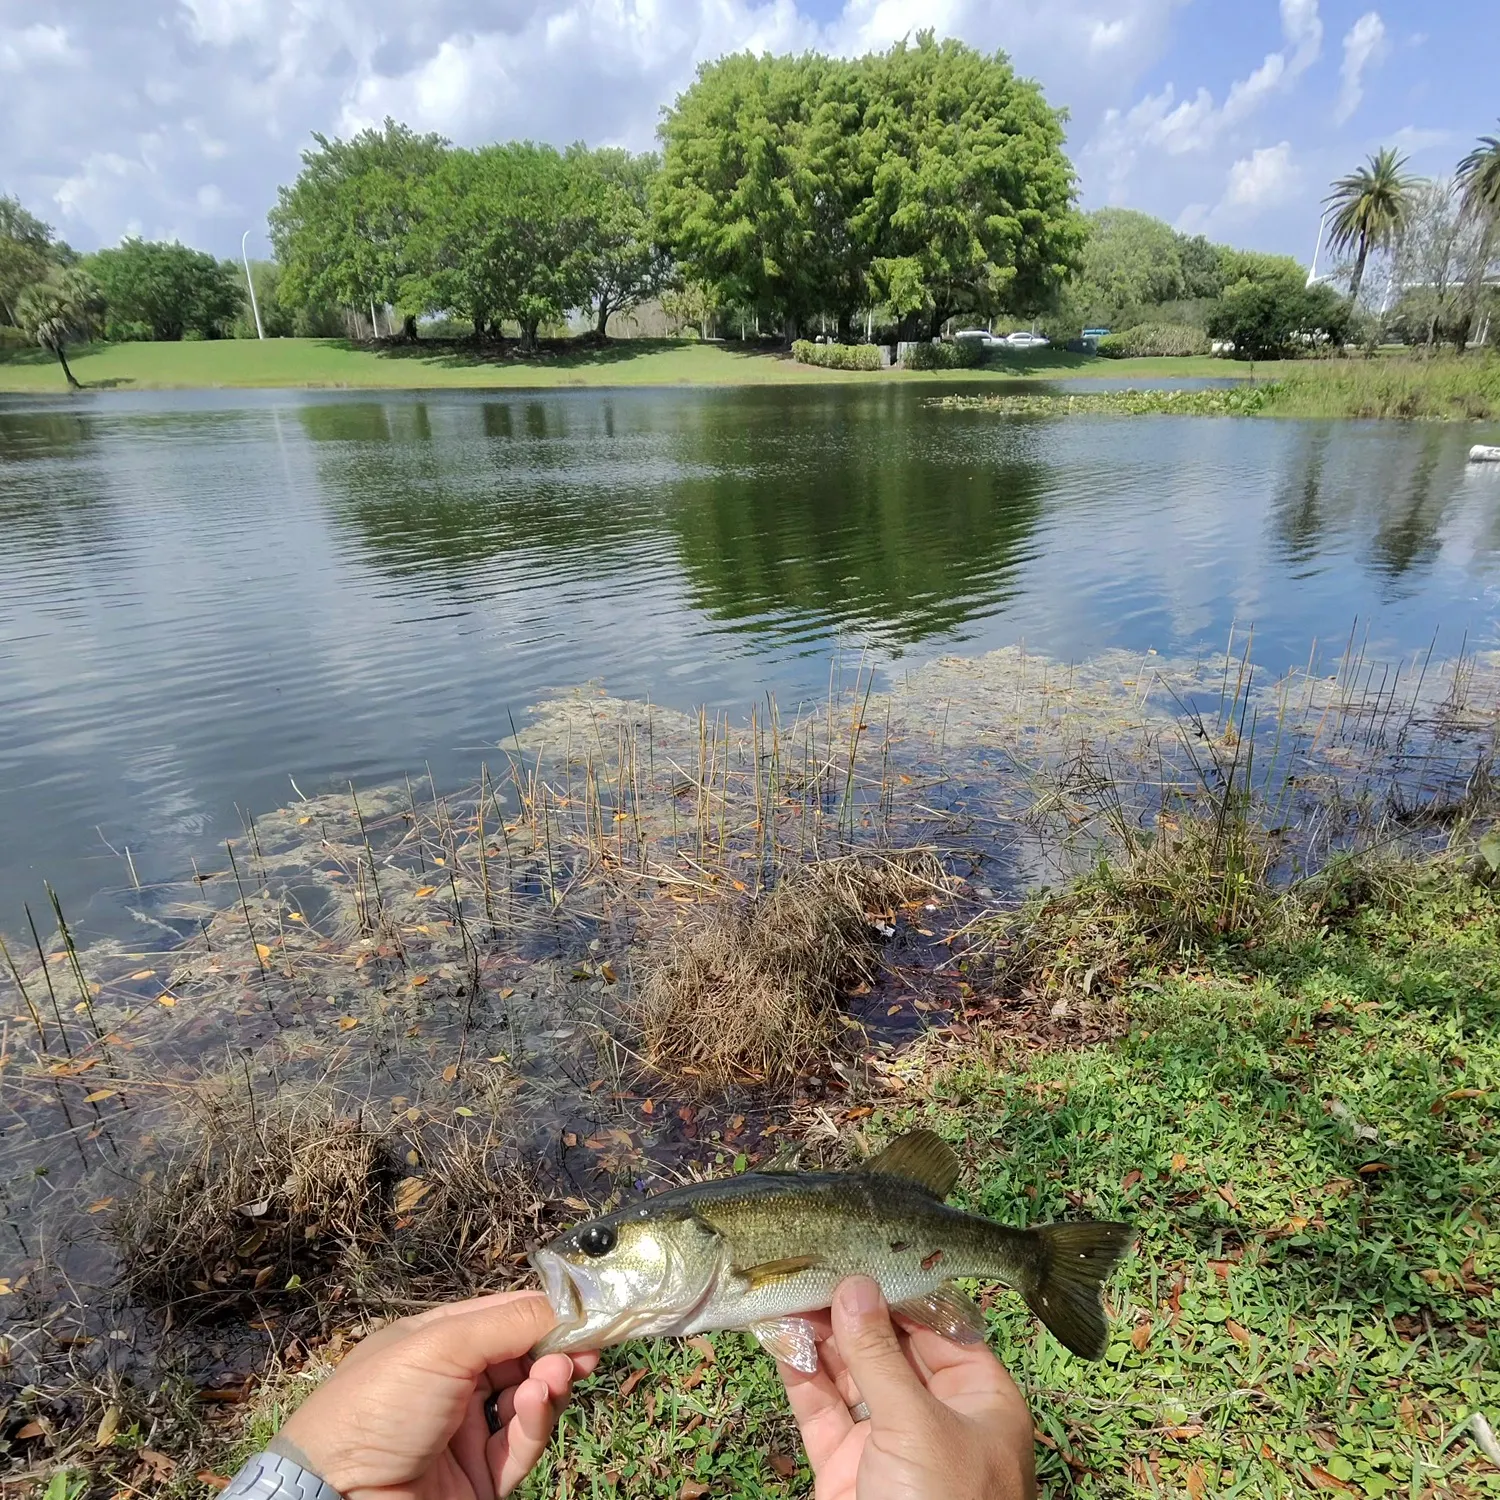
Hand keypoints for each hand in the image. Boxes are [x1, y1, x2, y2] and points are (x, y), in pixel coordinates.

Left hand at [274, 1291, 598, 1499]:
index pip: (503, 1316)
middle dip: (555, 1349)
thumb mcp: (442, 1345)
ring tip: (557, 1376)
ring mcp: (465, 1433)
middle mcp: (452, 1383)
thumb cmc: (378, 1405)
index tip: (589, 1309)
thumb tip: (570, 1304)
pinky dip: (536, 1424)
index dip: (546, 1312)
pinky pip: (520, 1446)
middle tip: (585, 1347)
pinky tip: (537, 1403)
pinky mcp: (479, 1478)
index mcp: (435, 1341)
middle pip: (522, 1358)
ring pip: (528, 1401)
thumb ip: (509, 1322)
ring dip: (549, 1385)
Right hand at [778, 1277, 1034, 1499]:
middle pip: (891, 1345)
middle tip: (813, 1258)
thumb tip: (854, 1285)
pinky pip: (820, 1408)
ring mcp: (888, 1443)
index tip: (861, 1246)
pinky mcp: (845, 1469)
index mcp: (980, 1403)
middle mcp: (936, 1417)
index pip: (940, 1325)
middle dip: (851, 1306)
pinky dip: (797, 1372)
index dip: (900, 1288)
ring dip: (819, 1333)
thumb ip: (880, 1356)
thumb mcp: (917, 1427)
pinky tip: (776, 1332)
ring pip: (850, 1372)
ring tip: (786, 1283)